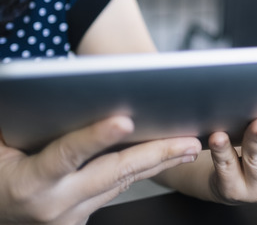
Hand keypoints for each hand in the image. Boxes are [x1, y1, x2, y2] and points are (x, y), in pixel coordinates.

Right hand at [0, 117, 200, 224]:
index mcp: (29, 183)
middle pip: (113, 174)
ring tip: (190, 145)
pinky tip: (168, 157)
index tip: (125, 120)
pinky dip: (142, 171)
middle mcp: (54, 205)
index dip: (95, 137)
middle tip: (188, 141)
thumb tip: (44, 91)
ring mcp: (70, 217)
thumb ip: (19, 124)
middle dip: (155, 154)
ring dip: (159, 163)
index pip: (66, 156)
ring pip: (123, 183)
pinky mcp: (80, 221)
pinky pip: (117, 190)